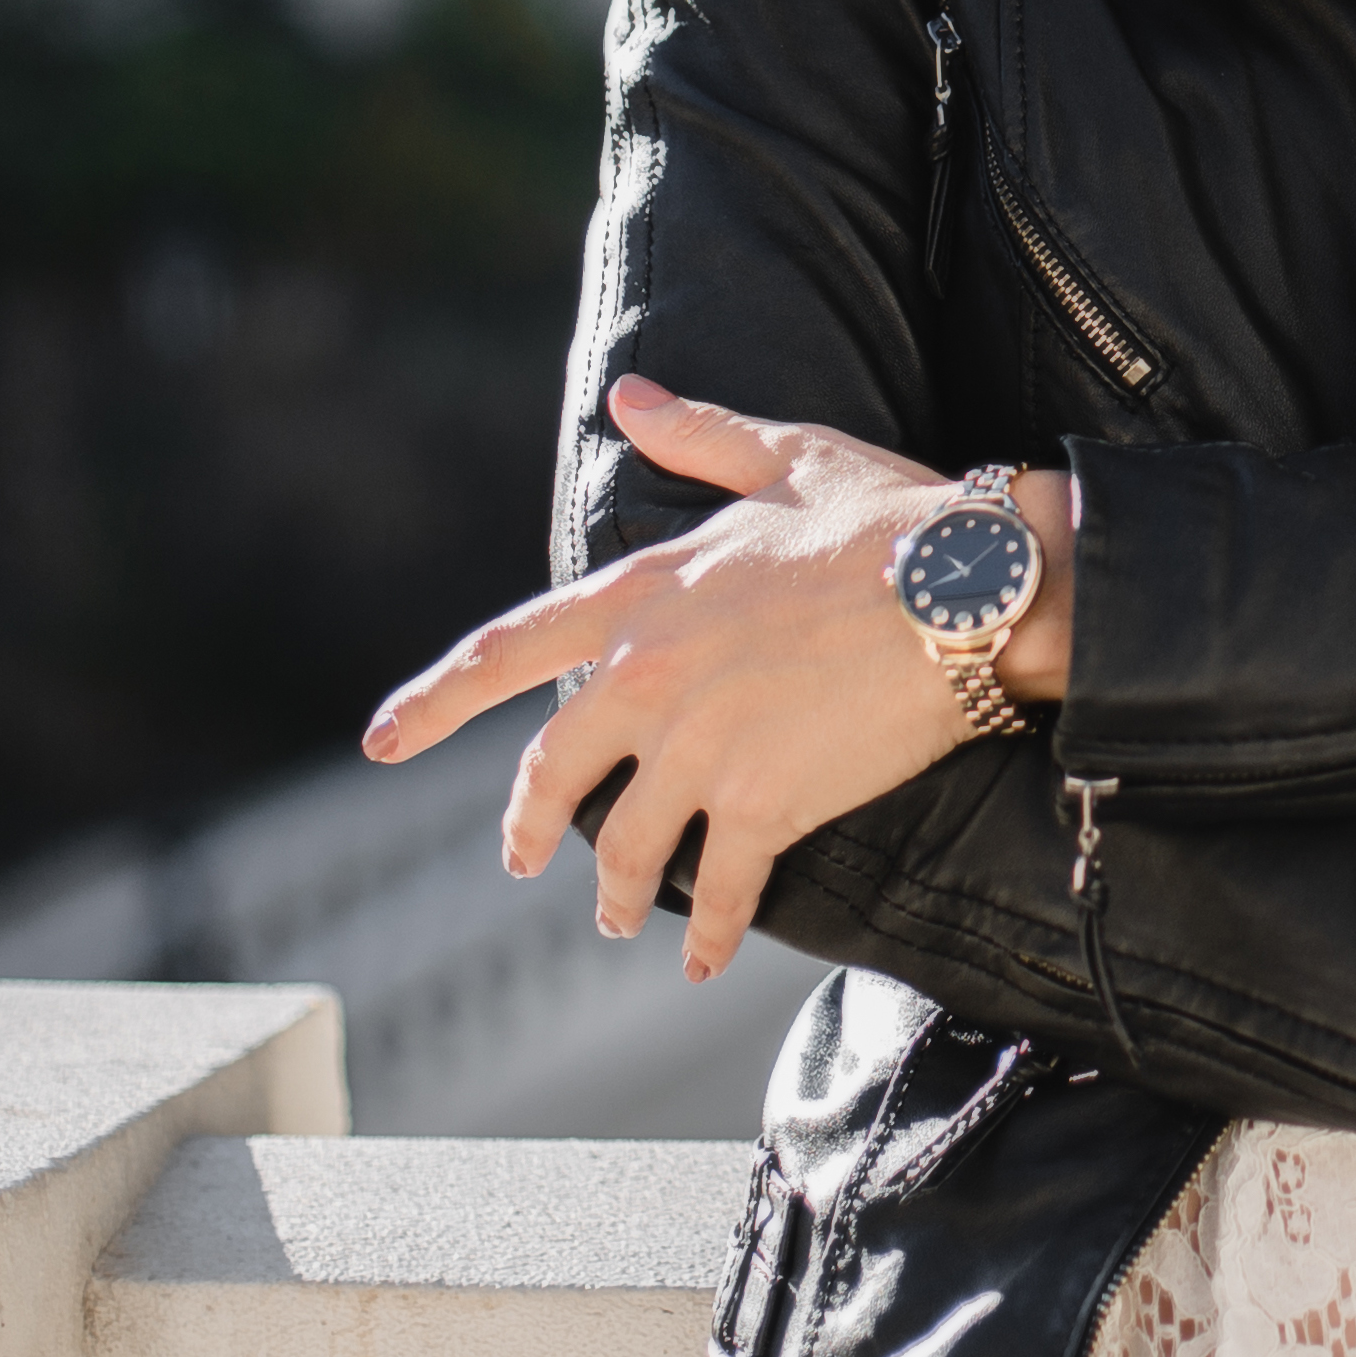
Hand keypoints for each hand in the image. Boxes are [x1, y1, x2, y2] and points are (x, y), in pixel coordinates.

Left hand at [355, 381, 1072, 981]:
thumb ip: (695, 434)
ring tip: (623, 923)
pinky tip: (702, 962)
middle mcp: (648, 677)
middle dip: (532, 829)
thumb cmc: (887, 516)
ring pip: (629, 847)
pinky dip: (706, 933)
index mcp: (641, 595)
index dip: (434, 702)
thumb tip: (627, 394)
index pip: (505, 653)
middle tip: (525, 863)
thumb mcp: (783, 458)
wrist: (974, 586)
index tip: (382, 743)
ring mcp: (701, 749)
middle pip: (555, 774)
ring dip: (621, 895)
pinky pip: (718, 889)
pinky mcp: (765, 804)